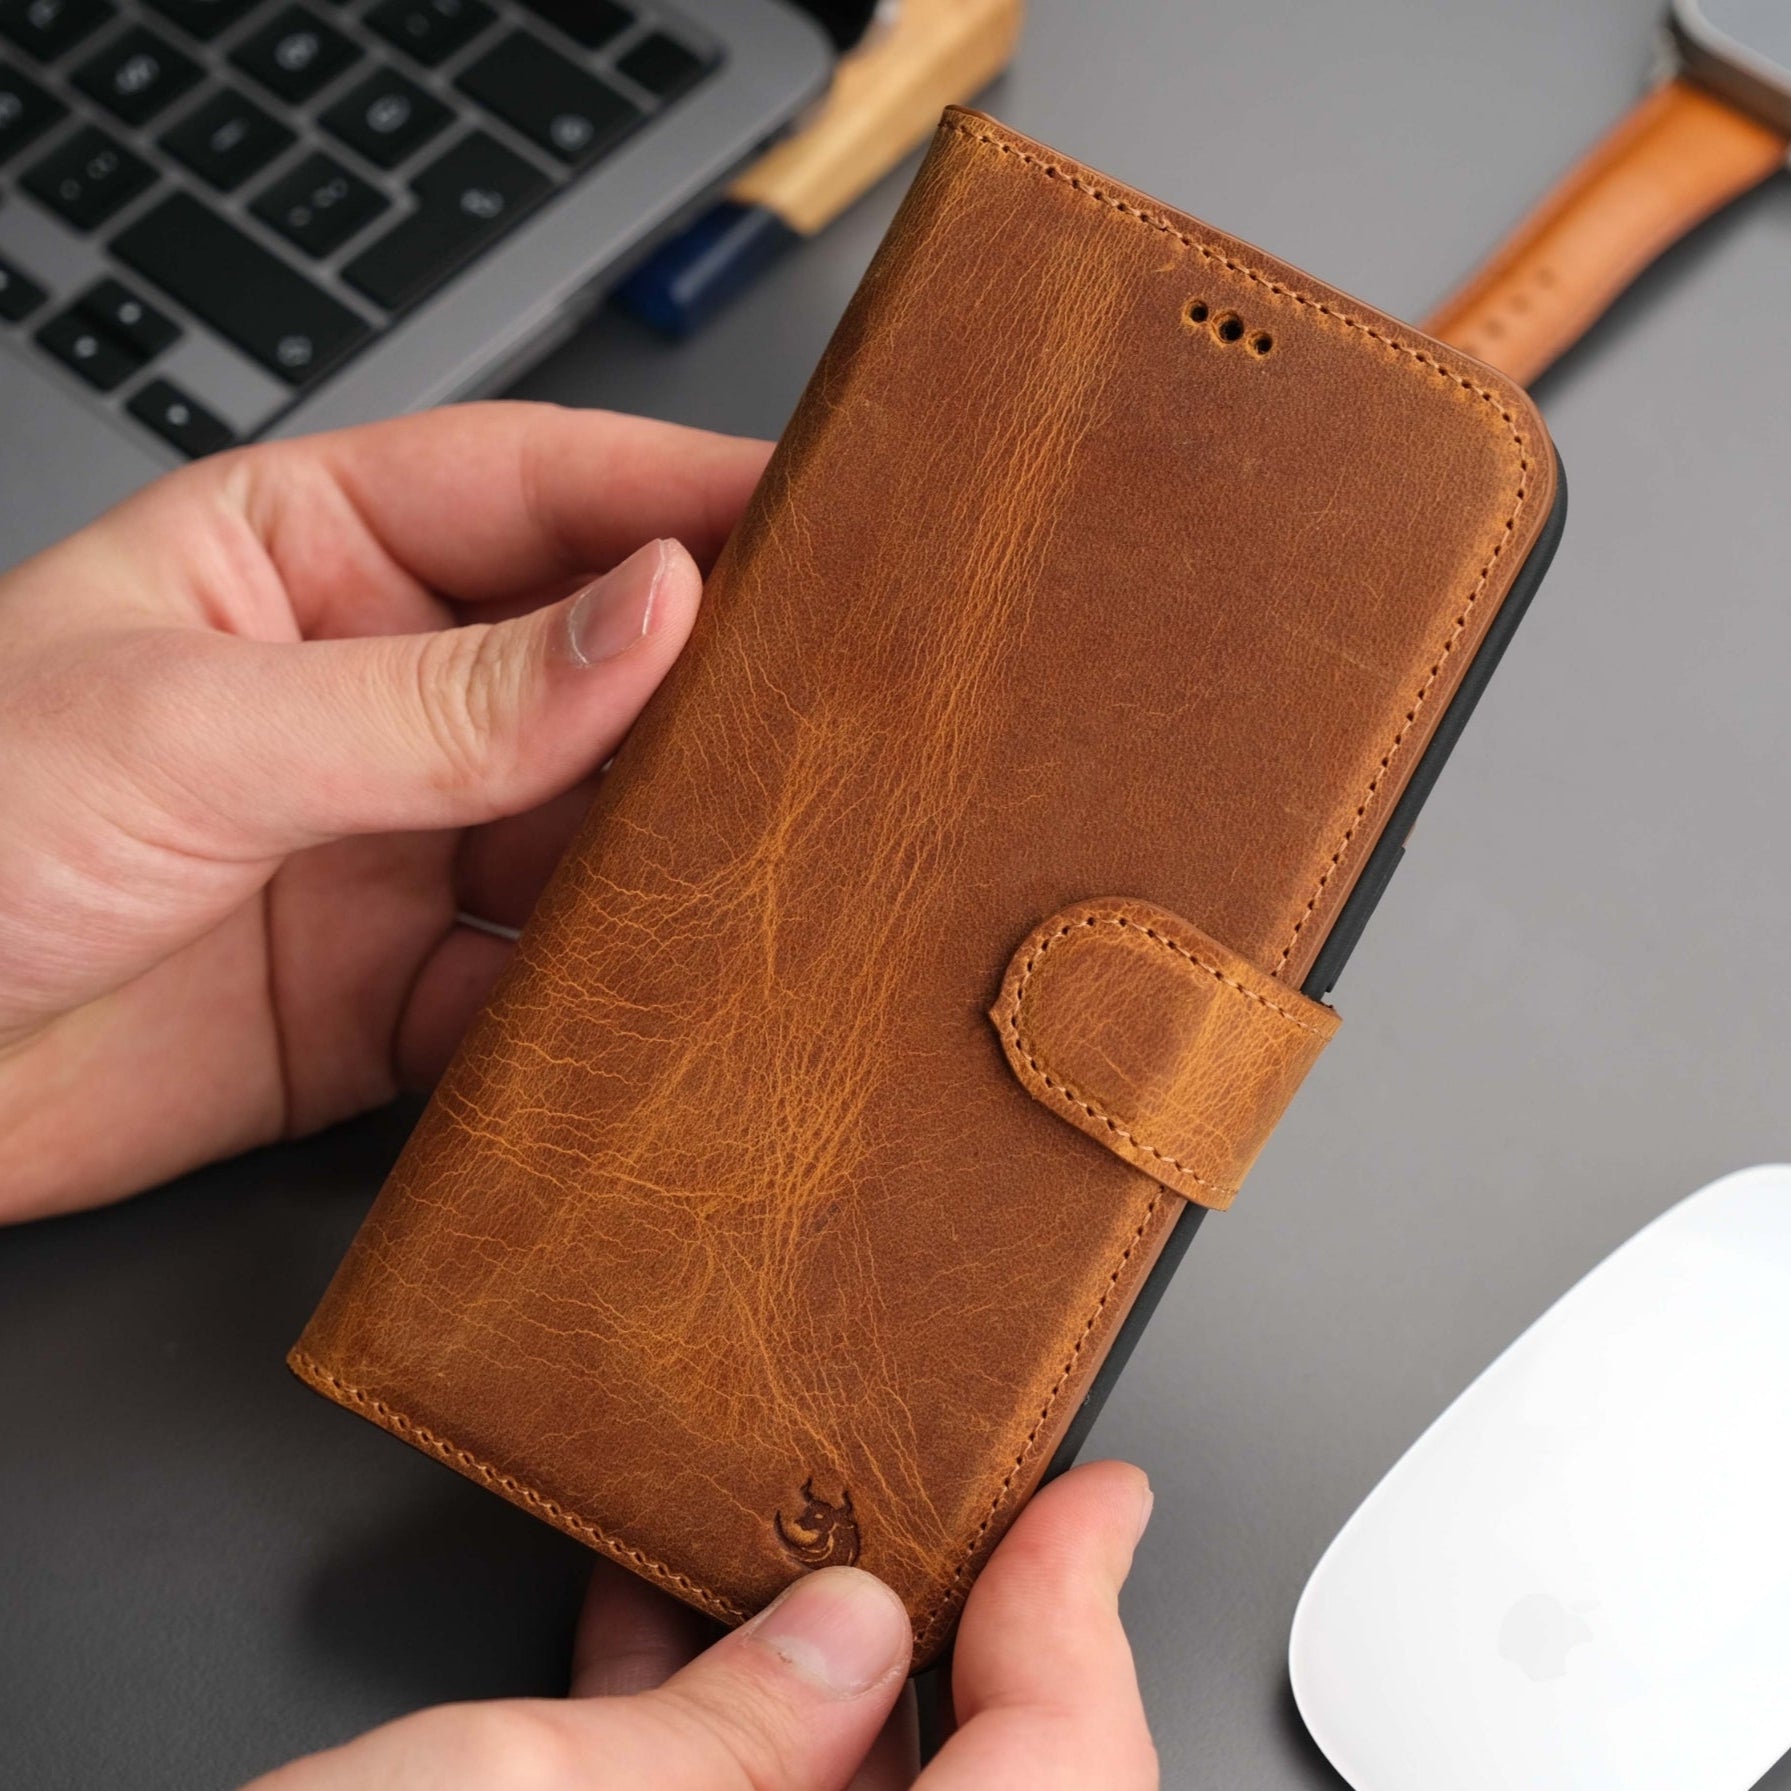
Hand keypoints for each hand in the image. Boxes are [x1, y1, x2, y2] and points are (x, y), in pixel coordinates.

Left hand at [0, 402, 767, 1220]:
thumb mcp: (195, 730)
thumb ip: (442, 696)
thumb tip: (652, 616)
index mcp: (317, 562)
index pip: (546, 496)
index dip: (691, 498)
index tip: (828, 522)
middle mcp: (384, 699)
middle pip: (600, 674)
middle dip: (718, 696)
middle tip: (849, 711)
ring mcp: (401, 848)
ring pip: (592, 840)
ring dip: (675, 860)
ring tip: (780, 866)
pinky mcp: (401, 994)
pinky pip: (543, 990)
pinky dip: (607, 1004)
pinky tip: (659, 1001)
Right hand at [246, 1459, 1157, 1790]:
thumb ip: (720, 1734)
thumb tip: (850, 1632)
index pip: (1063, 1776)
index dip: (1083, 1617)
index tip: (1091, 1502)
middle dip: (965, 1638)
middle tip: (949, 1511)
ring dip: (817, 1675)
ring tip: (782, 1533)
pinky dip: (710, 1741)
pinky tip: (655, 1629)